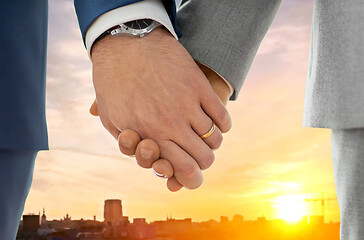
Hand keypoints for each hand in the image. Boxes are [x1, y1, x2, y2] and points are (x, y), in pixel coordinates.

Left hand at [91, 27, 231, 188]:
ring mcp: (188, 105)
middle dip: (202, 162)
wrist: (126, 43)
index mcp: (150, 136)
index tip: (192, 175)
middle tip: (198, 154)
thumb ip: (130, 145)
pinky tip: (216, 121)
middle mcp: (172, 125)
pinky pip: (222, 116)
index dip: (192, 179)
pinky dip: (223, 124)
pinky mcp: (199, 87)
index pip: (184, 170)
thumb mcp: (112, 119)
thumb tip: (148, 161)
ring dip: (212, 143)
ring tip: (205, 135)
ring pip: (215, 139)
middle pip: (204, 158)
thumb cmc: (114, 83)